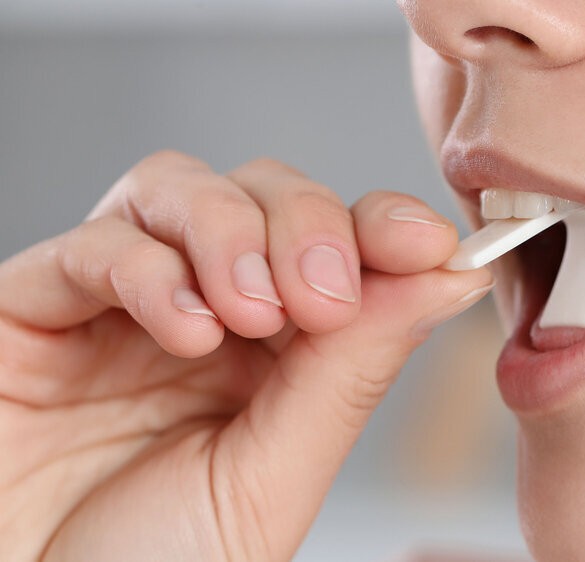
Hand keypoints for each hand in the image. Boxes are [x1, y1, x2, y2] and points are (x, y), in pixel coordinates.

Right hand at [0, 151, 491, 560]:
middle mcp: (201, 313)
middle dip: (309, 225)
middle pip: (265, 196)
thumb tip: (452, 275)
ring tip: (251, 315)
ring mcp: (116, 305)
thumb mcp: (274, 477)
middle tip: (322, 298)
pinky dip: (149, 269)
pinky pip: (93, 244)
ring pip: (181, 189)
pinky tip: (186, 330)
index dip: (383, 228)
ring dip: (233, 233)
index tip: (426, 242)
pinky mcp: (32, 308)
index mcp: (273, 354)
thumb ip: (353, 370)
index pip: (337, 247)